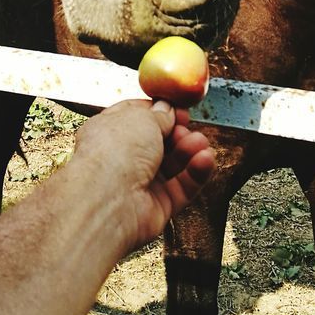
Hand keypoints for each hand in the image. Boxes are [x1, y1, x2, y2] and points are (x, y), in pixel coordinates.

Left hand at [73, 99, 214, 252]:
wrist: (108, 200)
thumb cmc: (113, 154)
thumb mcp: (141, 119)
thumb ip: (159, 114)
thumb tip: (168, 110)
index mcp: (109, 132)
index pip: (138, 119)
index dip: (160, 113)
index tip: (179, 109)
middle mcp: (123, 159)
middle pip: (160, 143)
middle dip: (179, 133)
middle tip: (188, 128)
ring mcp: (139, 184)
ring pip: (173, 165)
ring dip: (190, 152)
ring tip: (201, 144)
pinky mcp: (157, 206)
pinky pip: (182, 188)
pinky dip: (196, 174)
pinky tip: (205, 160)